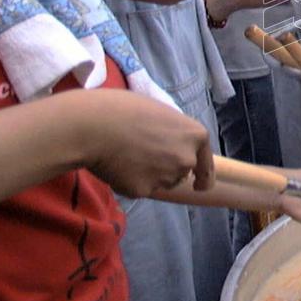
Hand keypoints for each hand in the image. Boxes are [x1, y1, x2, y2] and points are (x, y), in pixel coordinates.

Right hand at [82, 90, 213, 197]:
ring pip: (161, 183)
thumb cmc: (124, 109)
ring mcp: (167, 177)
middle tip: (142, 153)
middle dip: (167, 169)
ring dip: (149, 176)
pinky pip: (139, 189)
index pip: (206, 164)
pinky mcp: (144, 191)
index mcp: (195, 135)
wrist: (94, 125)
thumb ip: (174, 133)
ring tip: (127, 155)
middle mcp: (186, 158)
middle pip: (181, 173)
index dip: (204, 176)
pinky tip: (116, 166)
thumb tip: (174, 143)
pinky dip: (129, 182)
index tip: (199, 186)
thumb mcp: (160, 113)